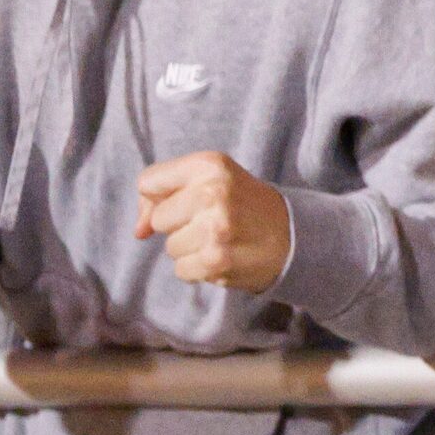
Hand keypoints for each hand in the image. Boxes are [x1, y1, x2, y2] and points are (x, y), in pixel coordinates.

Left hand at [136, 153, 293, 290]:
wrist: (295, 235)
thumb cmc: (246, 206)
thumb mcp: (213, 181)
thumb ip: (165, 196)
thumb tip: (139, 231)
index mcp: (211, 165)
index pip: (148, 182)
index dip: (158, 198)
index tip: (182, 203)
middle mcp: (212, 192)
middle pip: (159, 218)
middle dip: (180, 225)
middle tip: (214, 221)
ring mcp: (214, 228)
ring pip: (171, 247)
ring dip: (192, 249)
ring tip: (222, 239)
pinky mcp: (216, 259)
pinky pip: (181, 269)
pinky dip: (200, 268)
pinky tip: (225, 256)